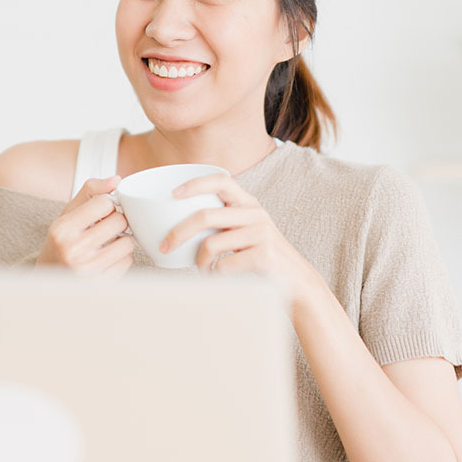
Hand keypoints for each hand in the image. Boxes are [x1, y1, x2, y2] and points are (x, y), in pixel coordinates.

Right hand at [36, 175, 134, 278]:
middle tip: (107, 227)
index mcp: (63, 229)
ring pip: (128, 243)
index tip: (102, 211)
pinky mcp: (101, 283)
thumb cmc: (62, 241)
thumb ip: (90, 192)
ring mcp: (88, 270)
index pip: (104, 203)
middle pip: (119, 221)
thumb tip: (116, 179)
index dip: (107, 204)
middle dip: (117, 221)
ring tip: (108, 243)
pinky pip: (127, 262)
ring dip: (123, 241)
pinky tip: (108, 258)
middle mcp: (73, 250)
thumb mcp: (67, 213)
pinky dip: (122, 258)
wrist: (51, 276)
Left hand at [160, 172, 315, 301]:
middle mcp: (255, 213)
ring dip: (199, 261)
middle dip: (178, 232)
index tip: (173, 193)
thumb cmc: (259, 255)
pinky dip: (213, 275)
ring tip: (202, 269)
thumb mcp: (243, 229)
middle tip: (165, 246)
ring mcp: (261, 234)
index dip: (195, 184)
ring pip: (211, 244)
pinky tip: (216, 277)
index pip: (221, 180)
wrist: (296, 281)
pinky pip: (223, 265)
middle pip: (205, 216)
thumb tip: (173, 222)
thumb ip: (220, 221)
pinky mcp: (263, 256)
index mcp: (248, 202)